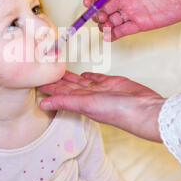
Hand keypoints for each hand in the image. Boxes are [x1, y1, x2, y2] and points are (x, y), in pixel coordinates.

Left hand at [37, 70, 164, 141]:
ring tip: (59, 69)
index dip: (49, 87)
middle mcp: (89, 96)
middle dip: (57, 80)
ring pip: (81, 81)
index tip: (36, 80)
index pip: (60, 93)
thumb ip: (64, 101)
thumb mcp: (86, 104)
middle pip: (68, 87)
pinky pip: (97, 78)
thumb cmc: (117, 111)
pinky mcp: (113, 83)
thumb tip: (42, 105)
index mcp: (81, 102)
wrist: (144, 109)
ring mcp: (101, 90)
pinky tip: (85, 72)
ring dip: (70, 76)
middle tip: (45, 70)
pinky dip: (90, 75)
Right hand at [84, 0, 180, 40]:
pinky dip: (113, 35)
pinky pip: (122, 31)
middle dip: (96, 13)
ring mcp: (131, 12)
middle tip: (100, 17)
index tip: (88, 3)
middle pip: (102, 7)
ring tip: (105, 27)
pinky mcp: (140, 25)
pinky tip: (109, 37)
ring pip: (110, 21)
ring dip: (103, 25)